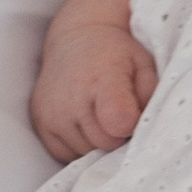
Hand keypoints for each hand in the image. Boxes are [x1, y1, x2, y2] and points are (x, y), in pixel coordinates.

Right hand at [30, 17, 154, 162]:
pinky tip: (84, 123)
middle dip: (118, 135)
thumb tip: (146, 130)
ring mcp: (52, 112)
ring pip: (86, 152)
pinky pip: (66, 154)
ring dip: (98, 142)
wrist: (76, 37)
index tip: (133, 114)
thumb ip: (151, 97)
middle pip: (106, 143)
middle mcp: (72, 97)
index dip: (132, 126)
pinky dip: (79, 145)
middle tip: (119, 114)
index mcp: (103, 78)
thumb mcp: (144, 64)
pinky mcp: (40, 123)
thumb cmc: (117, 54)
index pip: (120, 123)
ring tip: (100, 116)